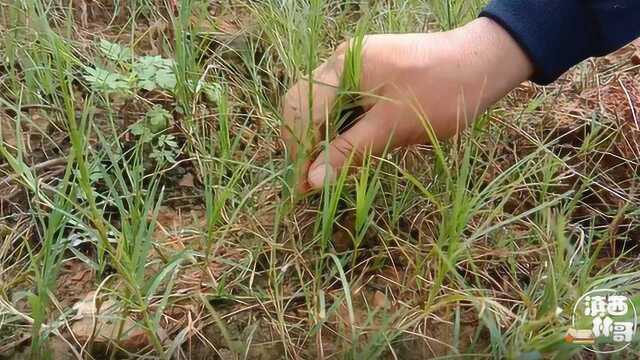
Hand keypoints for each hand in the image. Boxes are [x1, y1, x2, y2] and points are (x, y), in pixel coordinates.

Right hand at [282, 18, 532, 190]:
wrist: (482, 63)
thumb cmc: (441, 93)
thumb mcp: (393, 127)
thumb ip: (349, 152)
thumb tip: (313, 181)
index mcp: (342, 67)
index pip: (301, 111)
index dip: (298, 151)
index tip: (302, 187)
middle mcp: (341, 61)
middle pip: (303, 104)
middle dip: (303, 143)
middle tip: (314, 180)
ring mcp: (354, 65)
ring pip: (321, 105)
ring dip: (321, 137)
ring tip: (329, 170)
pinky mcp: (369, 74)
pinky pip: (341, 102)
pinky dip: (340, 127)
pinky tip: (348, 149)